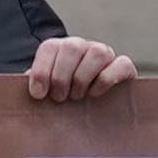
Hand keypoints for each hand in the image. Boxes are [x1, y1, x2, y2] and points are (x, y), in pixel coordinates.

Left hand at [24, 37, 138, 102]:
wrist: (96, 111)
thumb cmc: (64, 100)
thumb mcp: (47, 93)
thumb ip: (37, 87)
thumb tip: (32, 90)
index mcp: (60, 49)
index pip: (49, 47)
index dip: (42, 71)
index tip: (38, 94)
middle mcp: (83, 47)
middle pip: (72, 46)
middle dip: (61, 76)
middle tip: (59, 98)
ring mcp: (105, 54)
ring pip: (97, 53)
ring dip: (83, 78)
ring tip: (77, 97)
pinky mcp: (124, 67)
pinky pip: (120, 64)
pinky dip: (105, 80)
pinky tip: (94, 95)